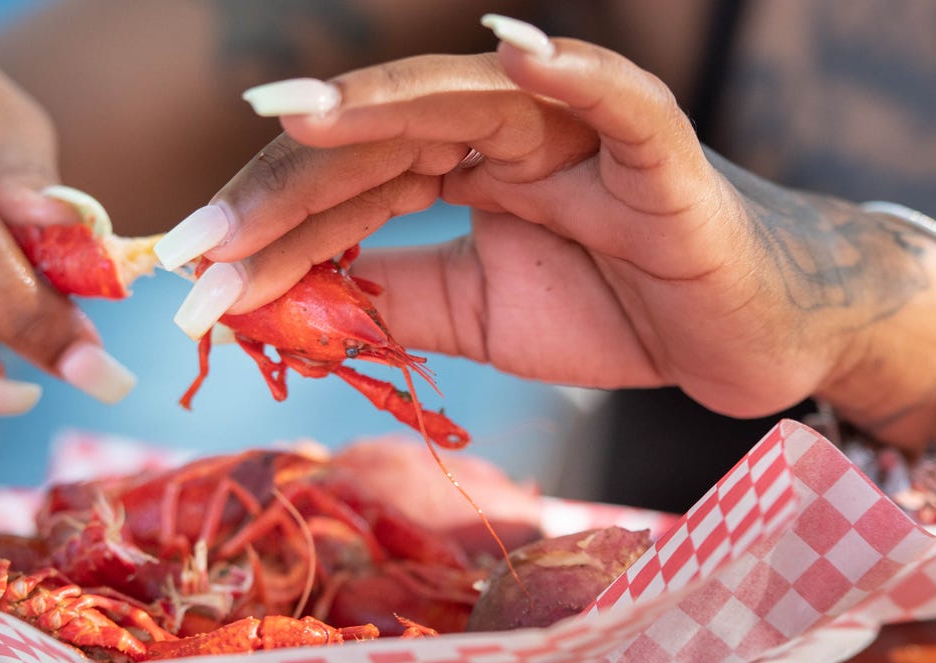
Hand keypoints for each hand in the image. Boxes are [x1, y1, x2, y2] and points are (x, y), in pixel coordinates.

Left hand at [155, 15, 935, 448]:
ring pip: (466, 104)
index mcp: (460, 167)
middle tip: (195, 242)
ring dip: (378, 112)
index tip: (191, 273)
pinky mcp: (660, 154)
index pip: (346, 182)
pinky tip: (511, 54)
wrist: (744, 334)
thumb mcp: (479, 315)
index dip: (267, 224)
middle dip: (283, 192)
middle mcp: (505, 134)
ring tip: (291, 118)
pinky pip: (619, 101)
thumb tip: (294, 300)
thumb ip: (396, 296)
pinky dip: (574, 73)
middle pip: (378, 142)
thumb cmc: (620, 308)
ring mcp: (577, 133)